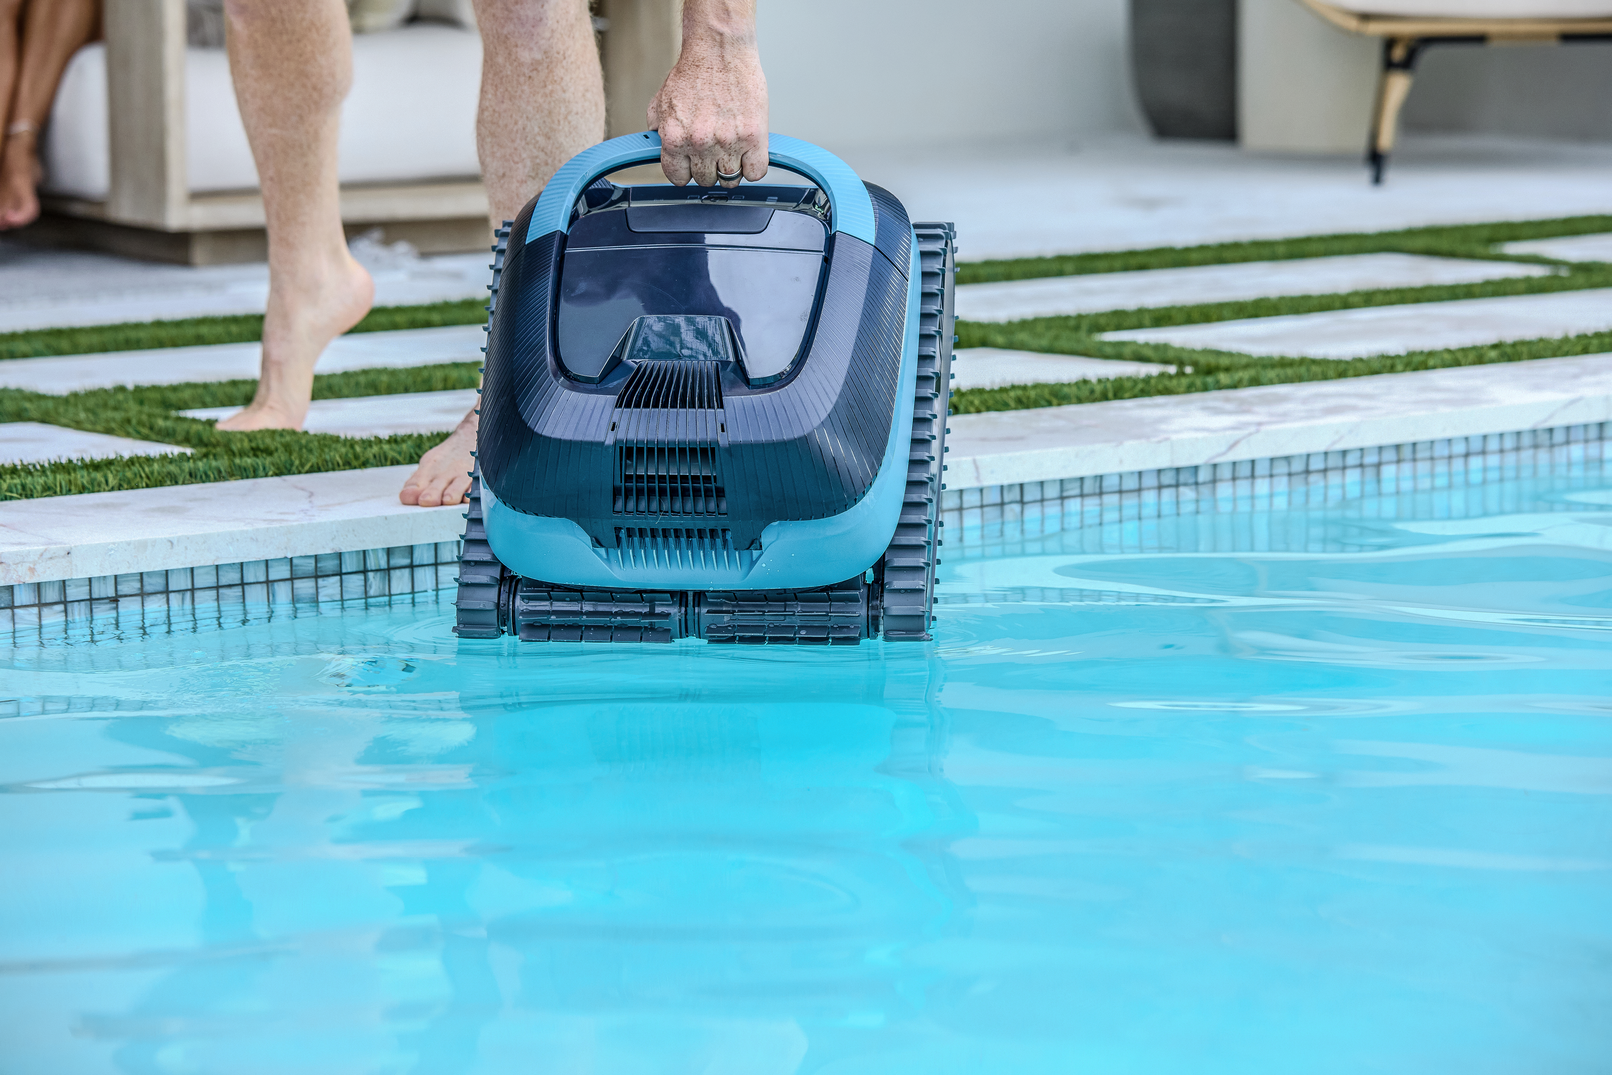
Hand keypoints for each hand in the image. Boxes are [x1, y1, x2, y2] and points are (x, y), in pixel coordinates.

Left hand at [647, 4, 767, 187]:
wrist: (720, 49)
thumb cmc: (695, 71)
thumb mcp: (662, 100)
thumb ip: (657, 127)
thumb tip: (655, 143)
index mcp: (674, 138)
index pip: (678, 178)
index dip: (686, 172)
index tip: (693, 167)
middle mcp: (700, 143)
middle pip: (706, 180)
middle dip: (709, 168)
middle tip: (714, 152)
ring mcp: (728, 142)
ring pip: (730, 179)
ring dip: (731, 168)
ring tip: (732, 150)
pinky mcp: (753, 137)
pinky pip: (755, 172)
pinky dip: (753, 167)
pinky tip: (749, 153)